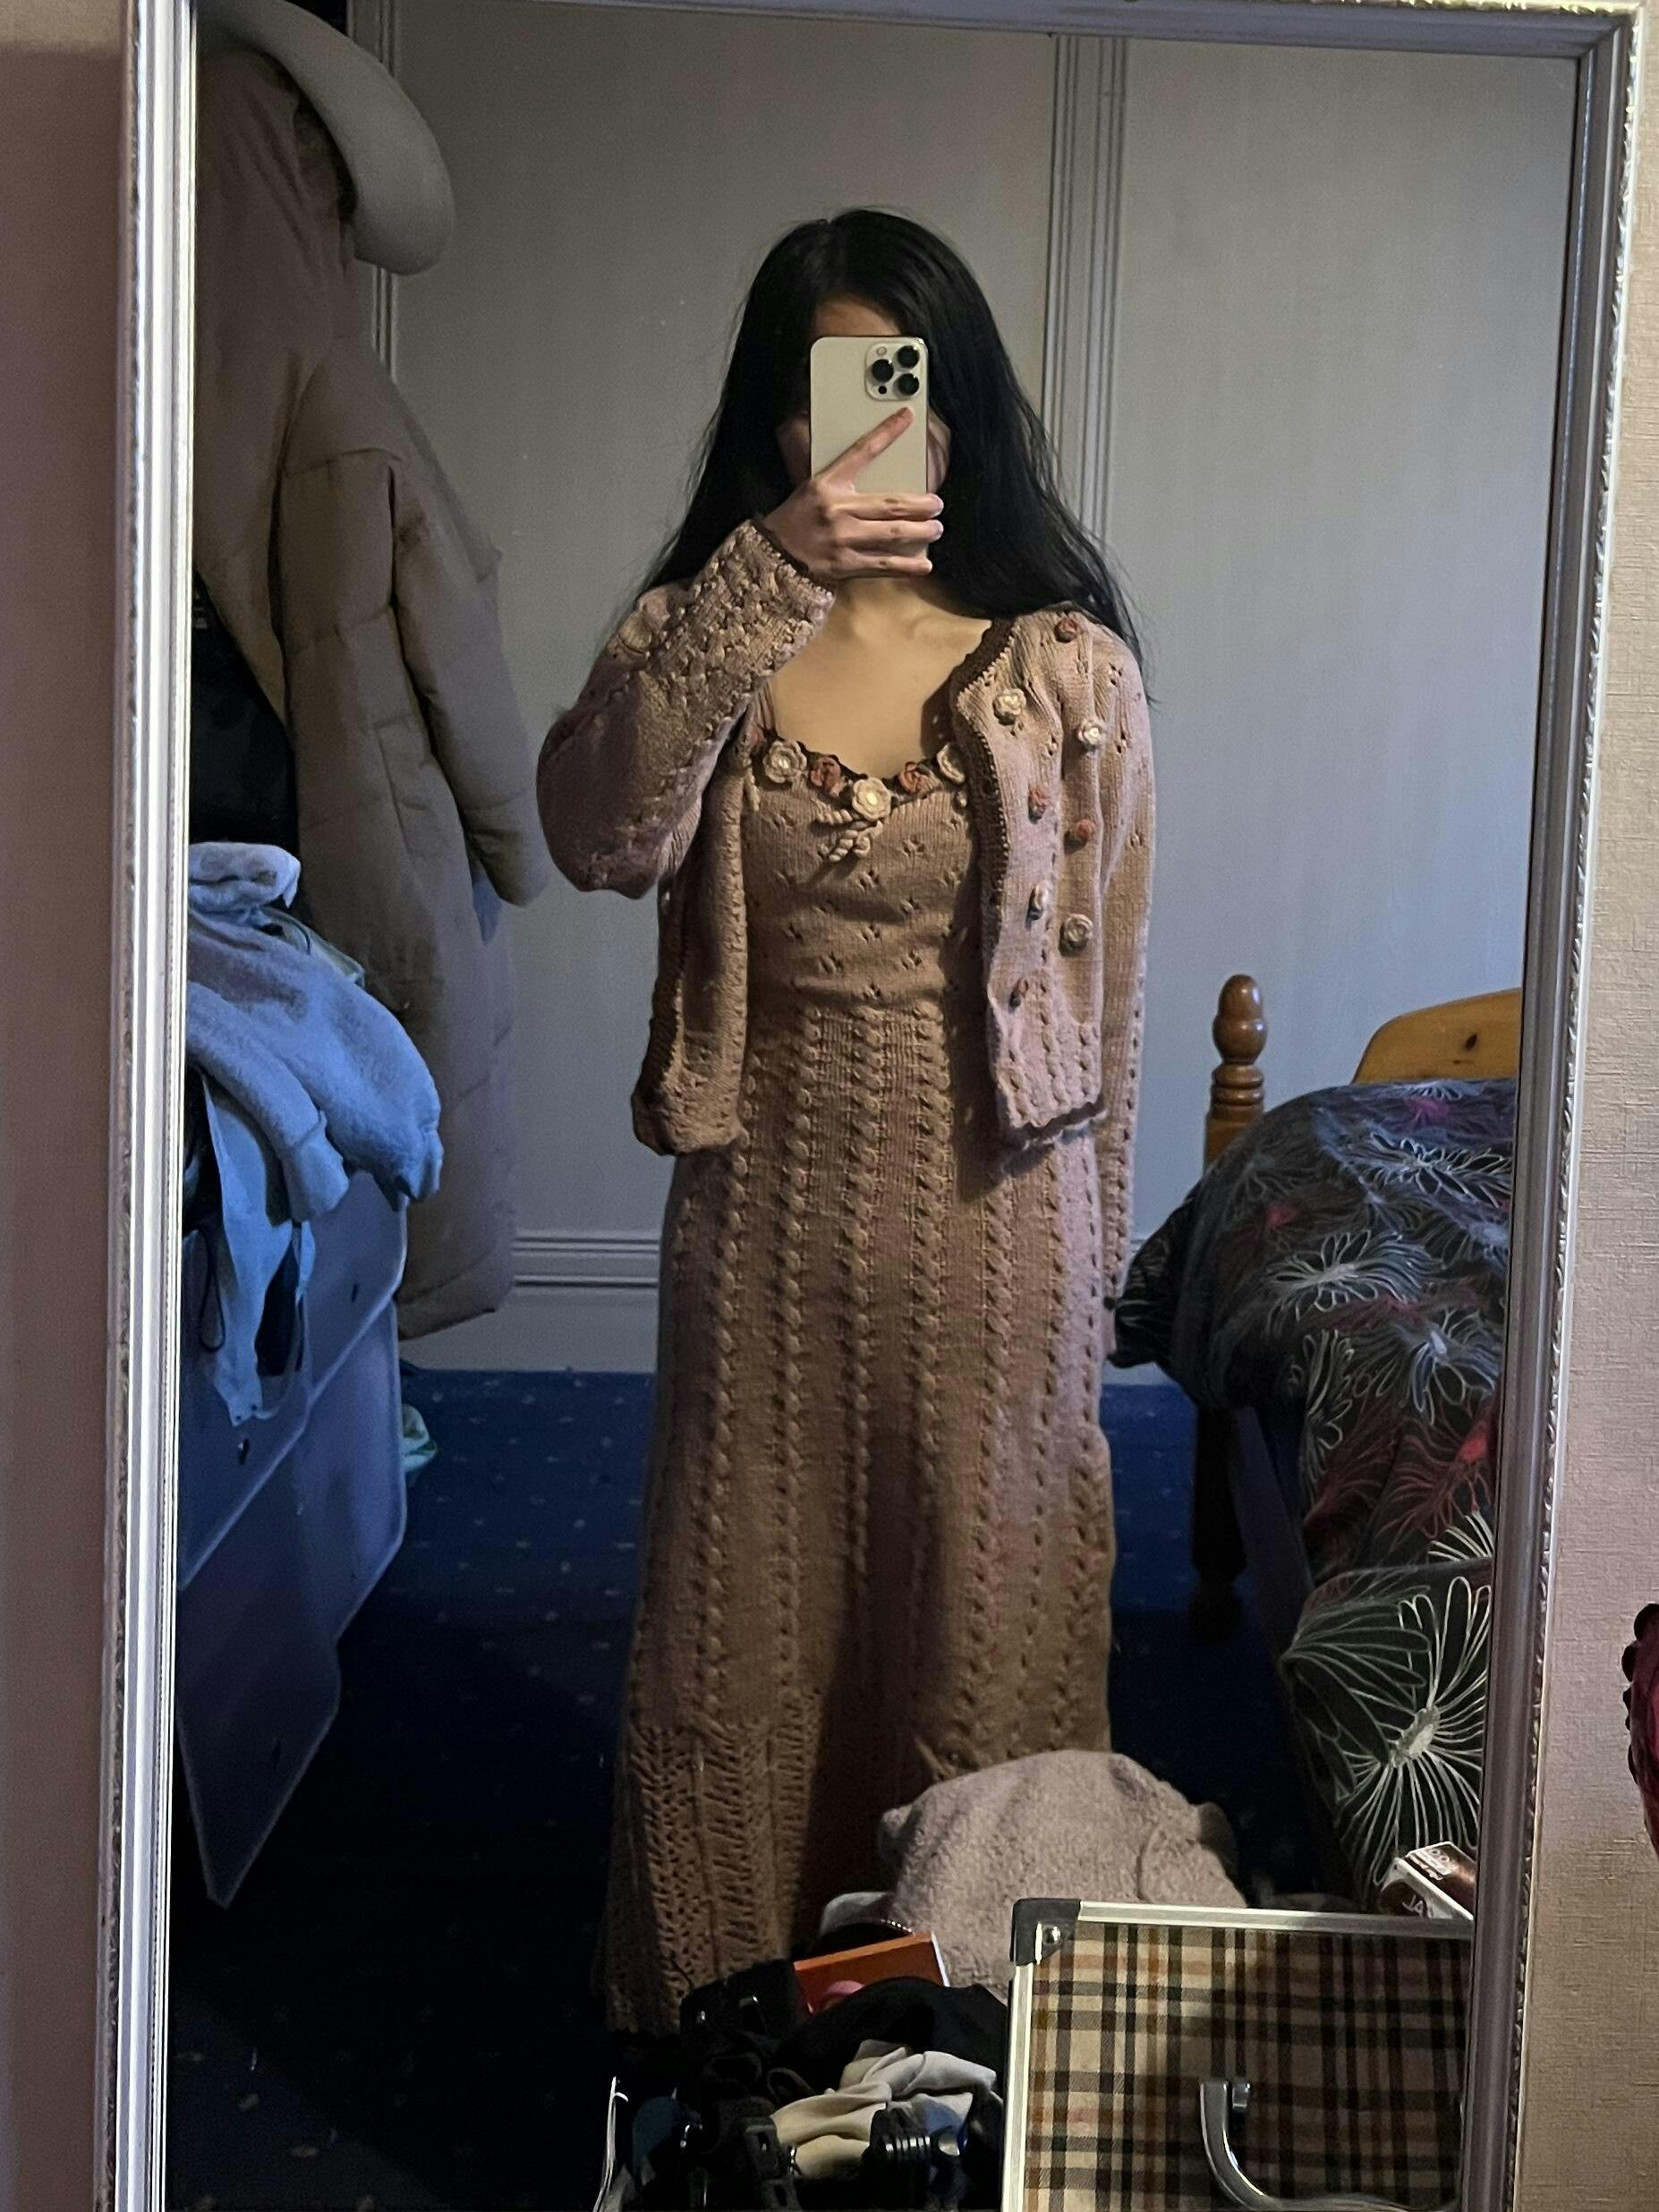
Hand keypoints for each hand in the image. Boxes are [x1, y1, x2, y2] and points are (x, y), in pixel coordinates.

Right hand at [764, 408, 943, 583]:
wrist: (772, 556)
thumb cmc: (793, 522)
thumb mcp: (811, 491)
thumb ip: (841, 485)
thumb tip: (876, 485)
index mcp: (827, 485)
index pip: (862, 451)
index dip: (887, 432)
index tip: (907, 416)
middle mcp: (838, 510)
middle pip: (890, 504)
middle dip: (920, 505)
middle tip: (937, 504)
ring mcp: (843, 539)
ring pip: (893, 533)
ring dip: (920, 531)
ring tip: (936, 529)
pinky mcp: (846, 565)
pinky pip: (884, 564)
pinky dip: (907, 565)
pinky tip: (924, 564)